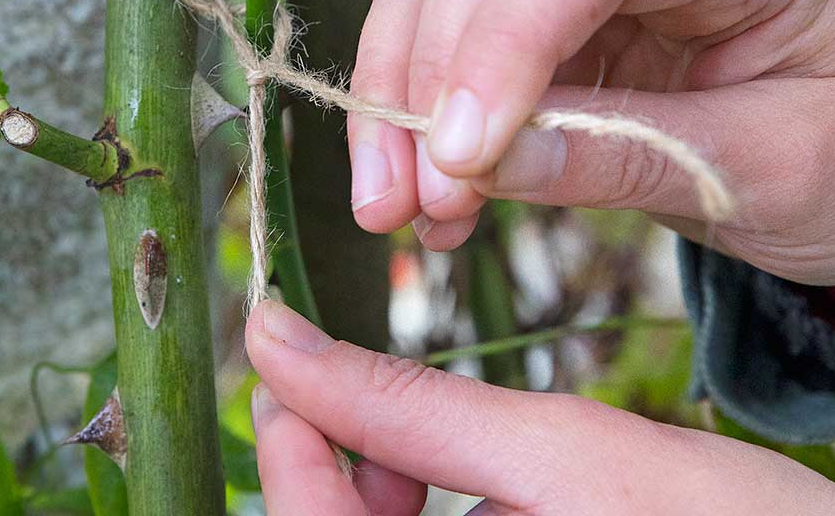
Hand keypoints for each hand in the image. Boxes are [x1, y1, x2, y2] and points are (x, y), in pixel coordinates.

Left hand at [246, 301, 834, 515]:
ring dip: (370, 490)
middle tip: (356, 392)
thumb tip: (278, 336)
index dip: (284, 437)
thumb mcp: (556, 450)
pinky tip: (452, 492)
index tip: (285, 351)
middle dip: (330, 464)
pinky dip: (414, 515)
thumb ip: (408, 406)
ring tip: (416, 449)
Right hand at [347, 0, 834, 285]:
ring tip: (401, 207)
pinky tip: (425, 194)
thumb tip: (478, 165)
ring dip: (397, 88)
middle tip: (412, 198)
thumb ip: (628, 158)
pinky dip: (410, 109)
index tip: (462, 158)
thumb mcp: (772, 175)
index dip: (506, 39)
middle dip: (427, 65)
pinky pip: (440, 24)